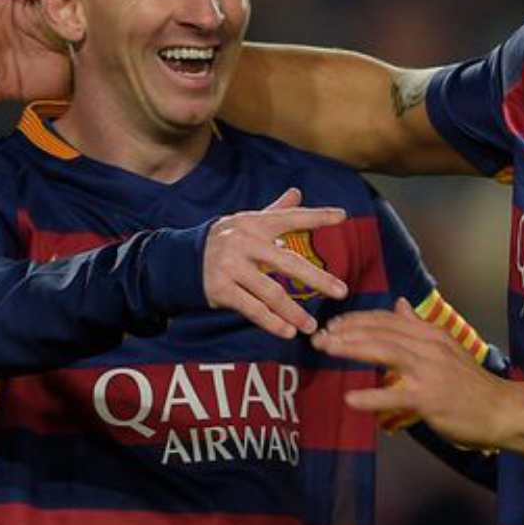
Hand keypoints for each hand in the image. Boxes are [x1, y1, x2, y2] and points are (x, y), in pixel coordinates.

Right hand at [204, 188, 348, 338]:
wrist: (181, 259)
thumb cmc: (226, 240)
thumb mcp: (248, 223)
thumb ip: (275, 211)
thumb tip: (297, 192)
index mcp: (254, 223)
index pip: (290, 218)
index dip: (316, 217)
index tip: (342, 216)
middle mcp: (244, 242)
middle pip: (288, 263)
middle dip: (318, 279)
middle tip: (342, 291)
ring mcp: (231, 267)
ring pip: (271, 293)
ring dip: (294, 312)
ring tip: (312, 326)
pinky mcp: (221, 289)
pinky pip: (252, 309)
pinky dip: (272, 322)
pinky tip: (288, 332)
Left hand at [312, 297, 506, 449]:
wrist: (502, 409)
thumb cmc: (471, 383)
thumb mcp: (447, 347)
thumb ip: (419, 327)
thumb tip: (400, 304)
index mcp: (430, 333)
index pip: (388, 319)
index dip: (358, 319)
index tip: (334, 323)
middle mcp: (428, 346)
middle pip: (381, 331)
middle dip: (347, 331)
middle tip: (319, 336)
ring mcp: (430, 371)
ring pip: (385, 352)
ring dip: (351, 349)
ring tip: (326, 350)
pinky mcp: (431, 398)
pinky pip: (396, 394)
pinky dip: (372, 396)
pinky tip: (350, 399)